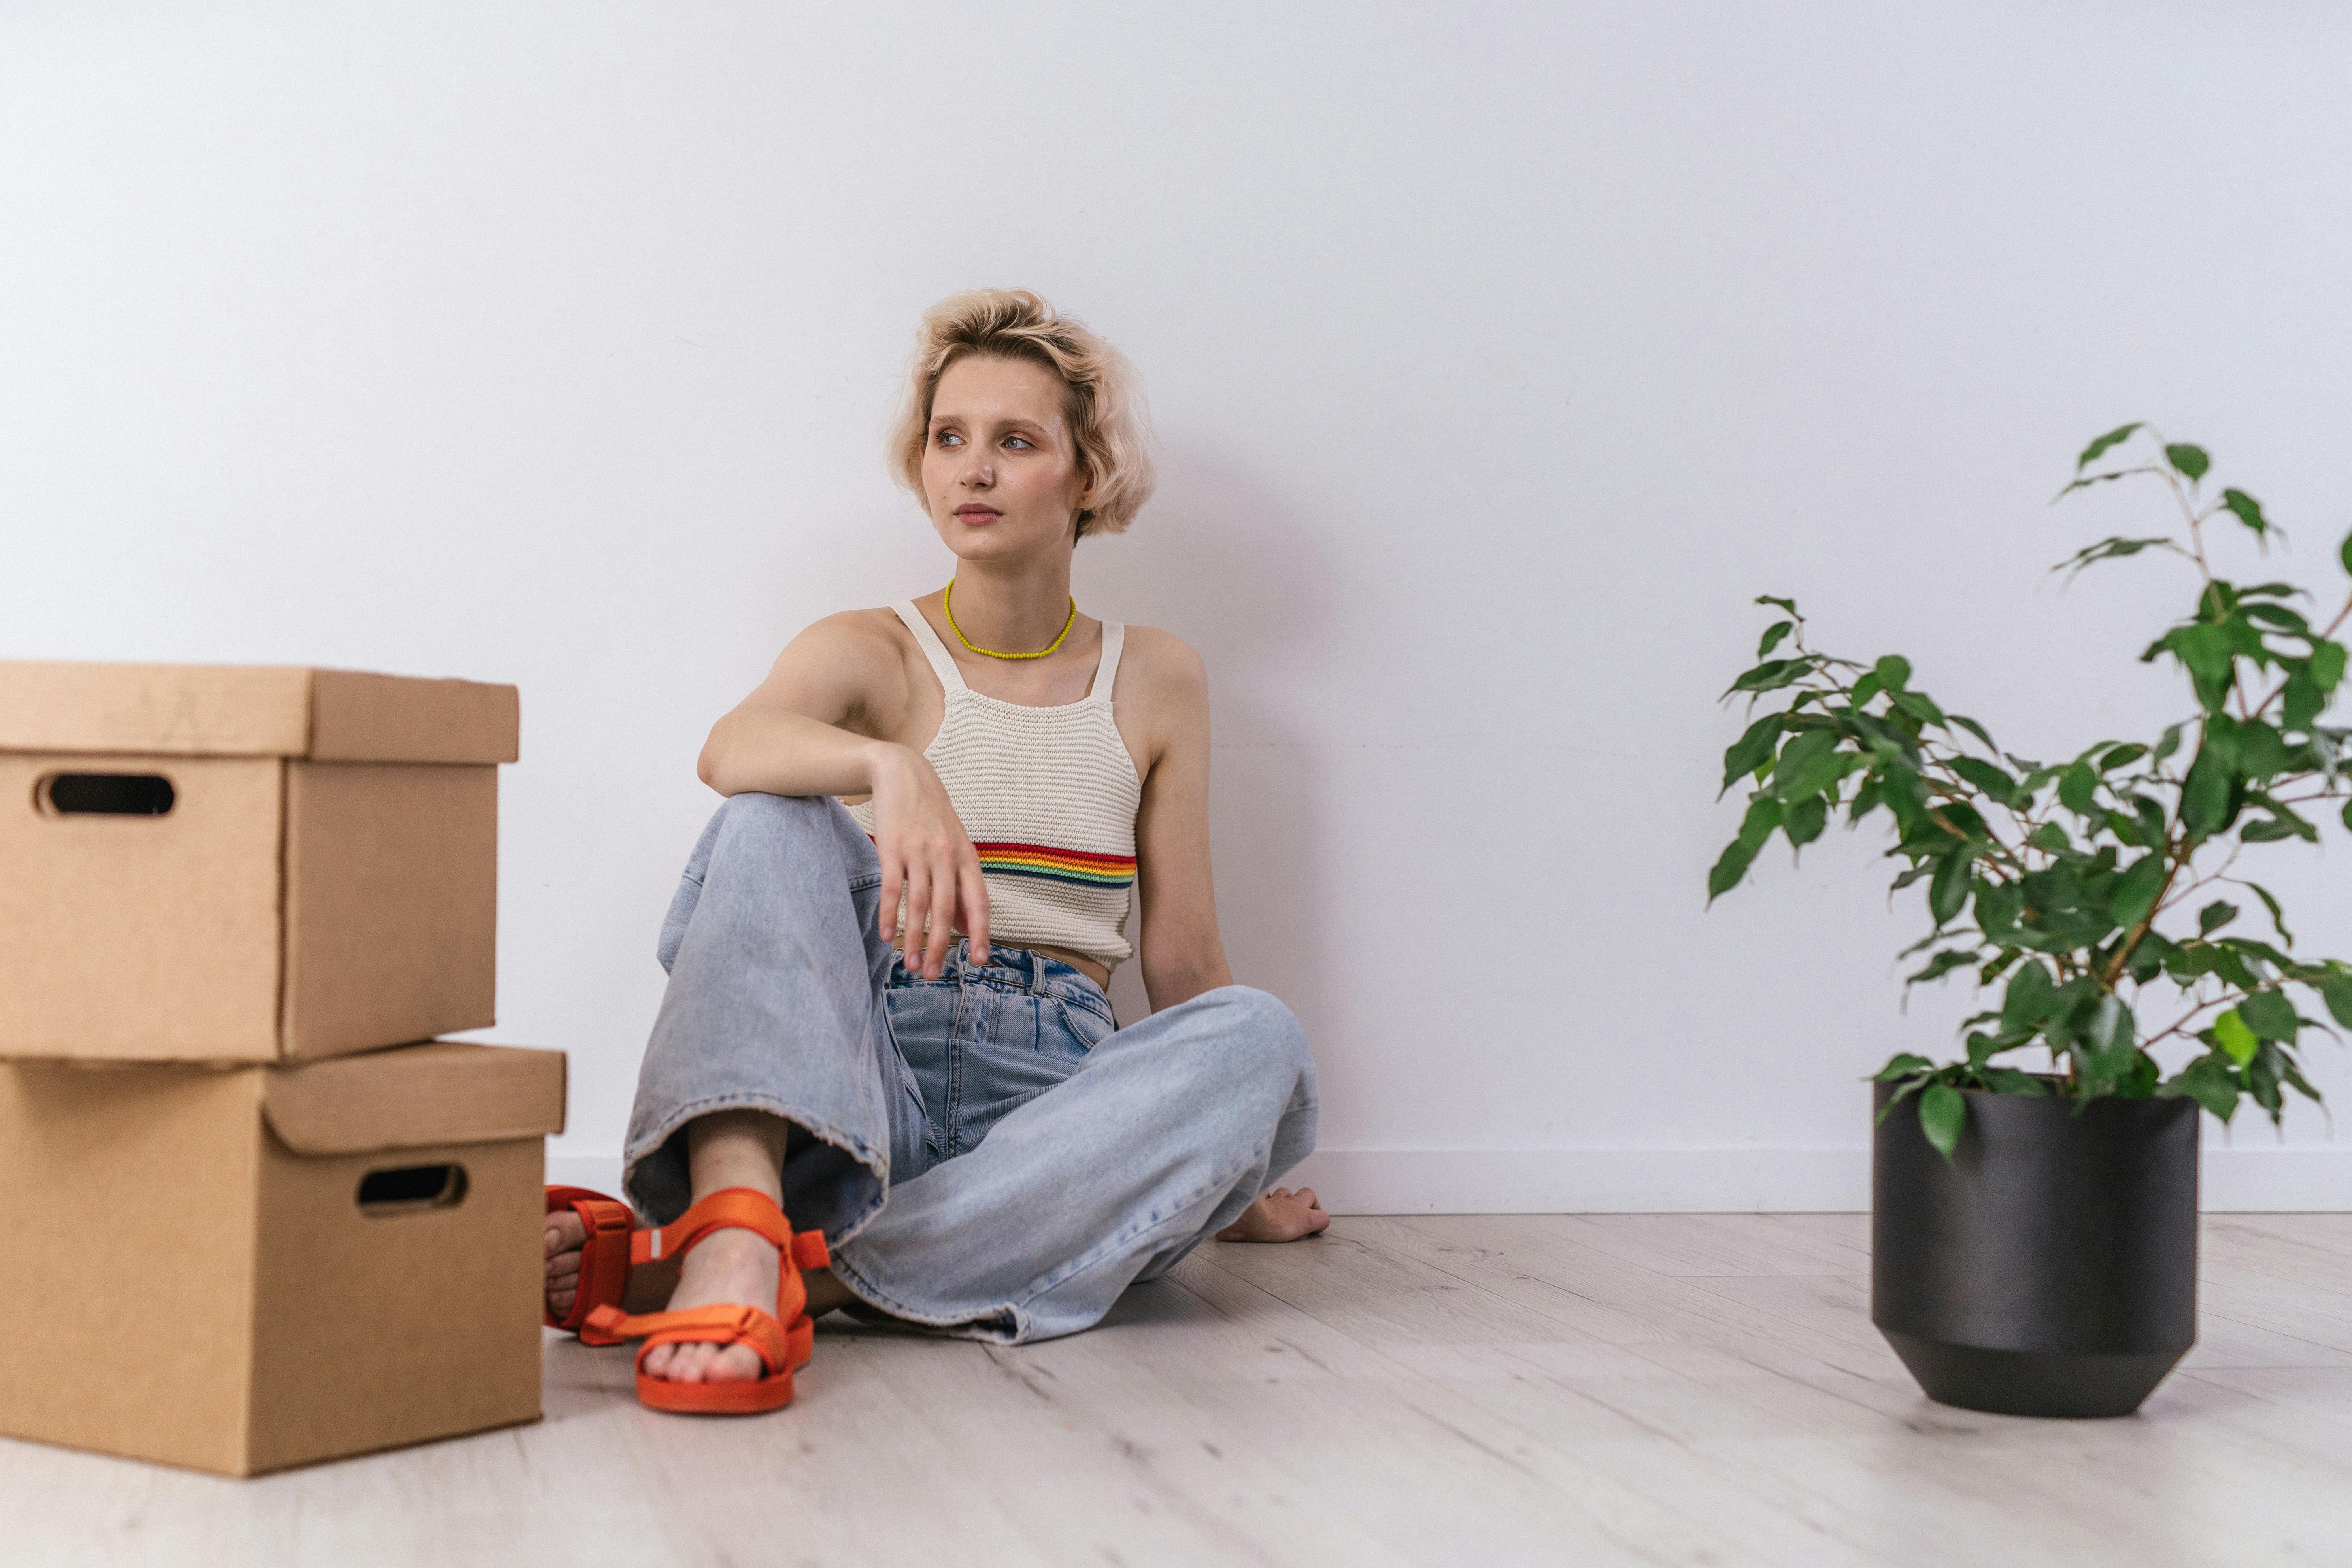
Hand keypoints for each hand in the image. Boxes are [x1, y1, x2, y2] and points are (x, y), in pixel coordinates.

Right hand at [866, 743, 988, 977]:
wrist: (902, 773)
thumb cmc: (931, 816)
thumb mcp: (955, 846)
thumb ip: (962, 885)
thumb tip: (968, 927)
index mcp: (967, 857)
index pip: (979, 901)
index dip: (981, 932)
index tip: (979, 960)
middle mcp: (946, 856)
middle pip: (947, 909)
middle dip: (942, 946)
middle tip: (935, 974)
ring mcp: (919, 851)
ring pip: (919, 904)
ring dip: (915, 938)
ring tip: (913, 965)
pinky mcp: (892, 848)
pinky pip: (891, 888)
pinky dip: (889, 914)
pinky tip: (886, 935)